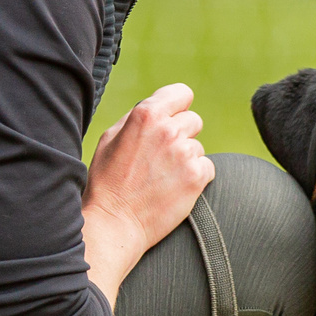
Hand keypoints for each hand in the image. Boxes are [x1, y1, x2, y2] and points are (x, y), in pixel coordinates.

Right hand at [83, 83, 215, 308]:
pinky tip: (174, 188)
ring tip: (162, 177)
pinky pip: (207, 167)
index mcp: (146, 114)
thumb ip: (137, 116)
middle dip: (181, 135)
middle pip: (193, 121)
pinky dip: (195, 177)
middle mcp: (168, 130)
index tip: (172, 119)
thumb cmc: (107, 181)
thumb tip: (157, 105)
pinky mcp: (197, 177)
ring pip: (198, 147)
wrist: (114, 223)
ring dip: (186, 159)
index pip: (182, 93)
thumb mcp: (111, 138)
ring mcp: (184, 153)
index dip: (177, 107)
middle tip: (160, 158)